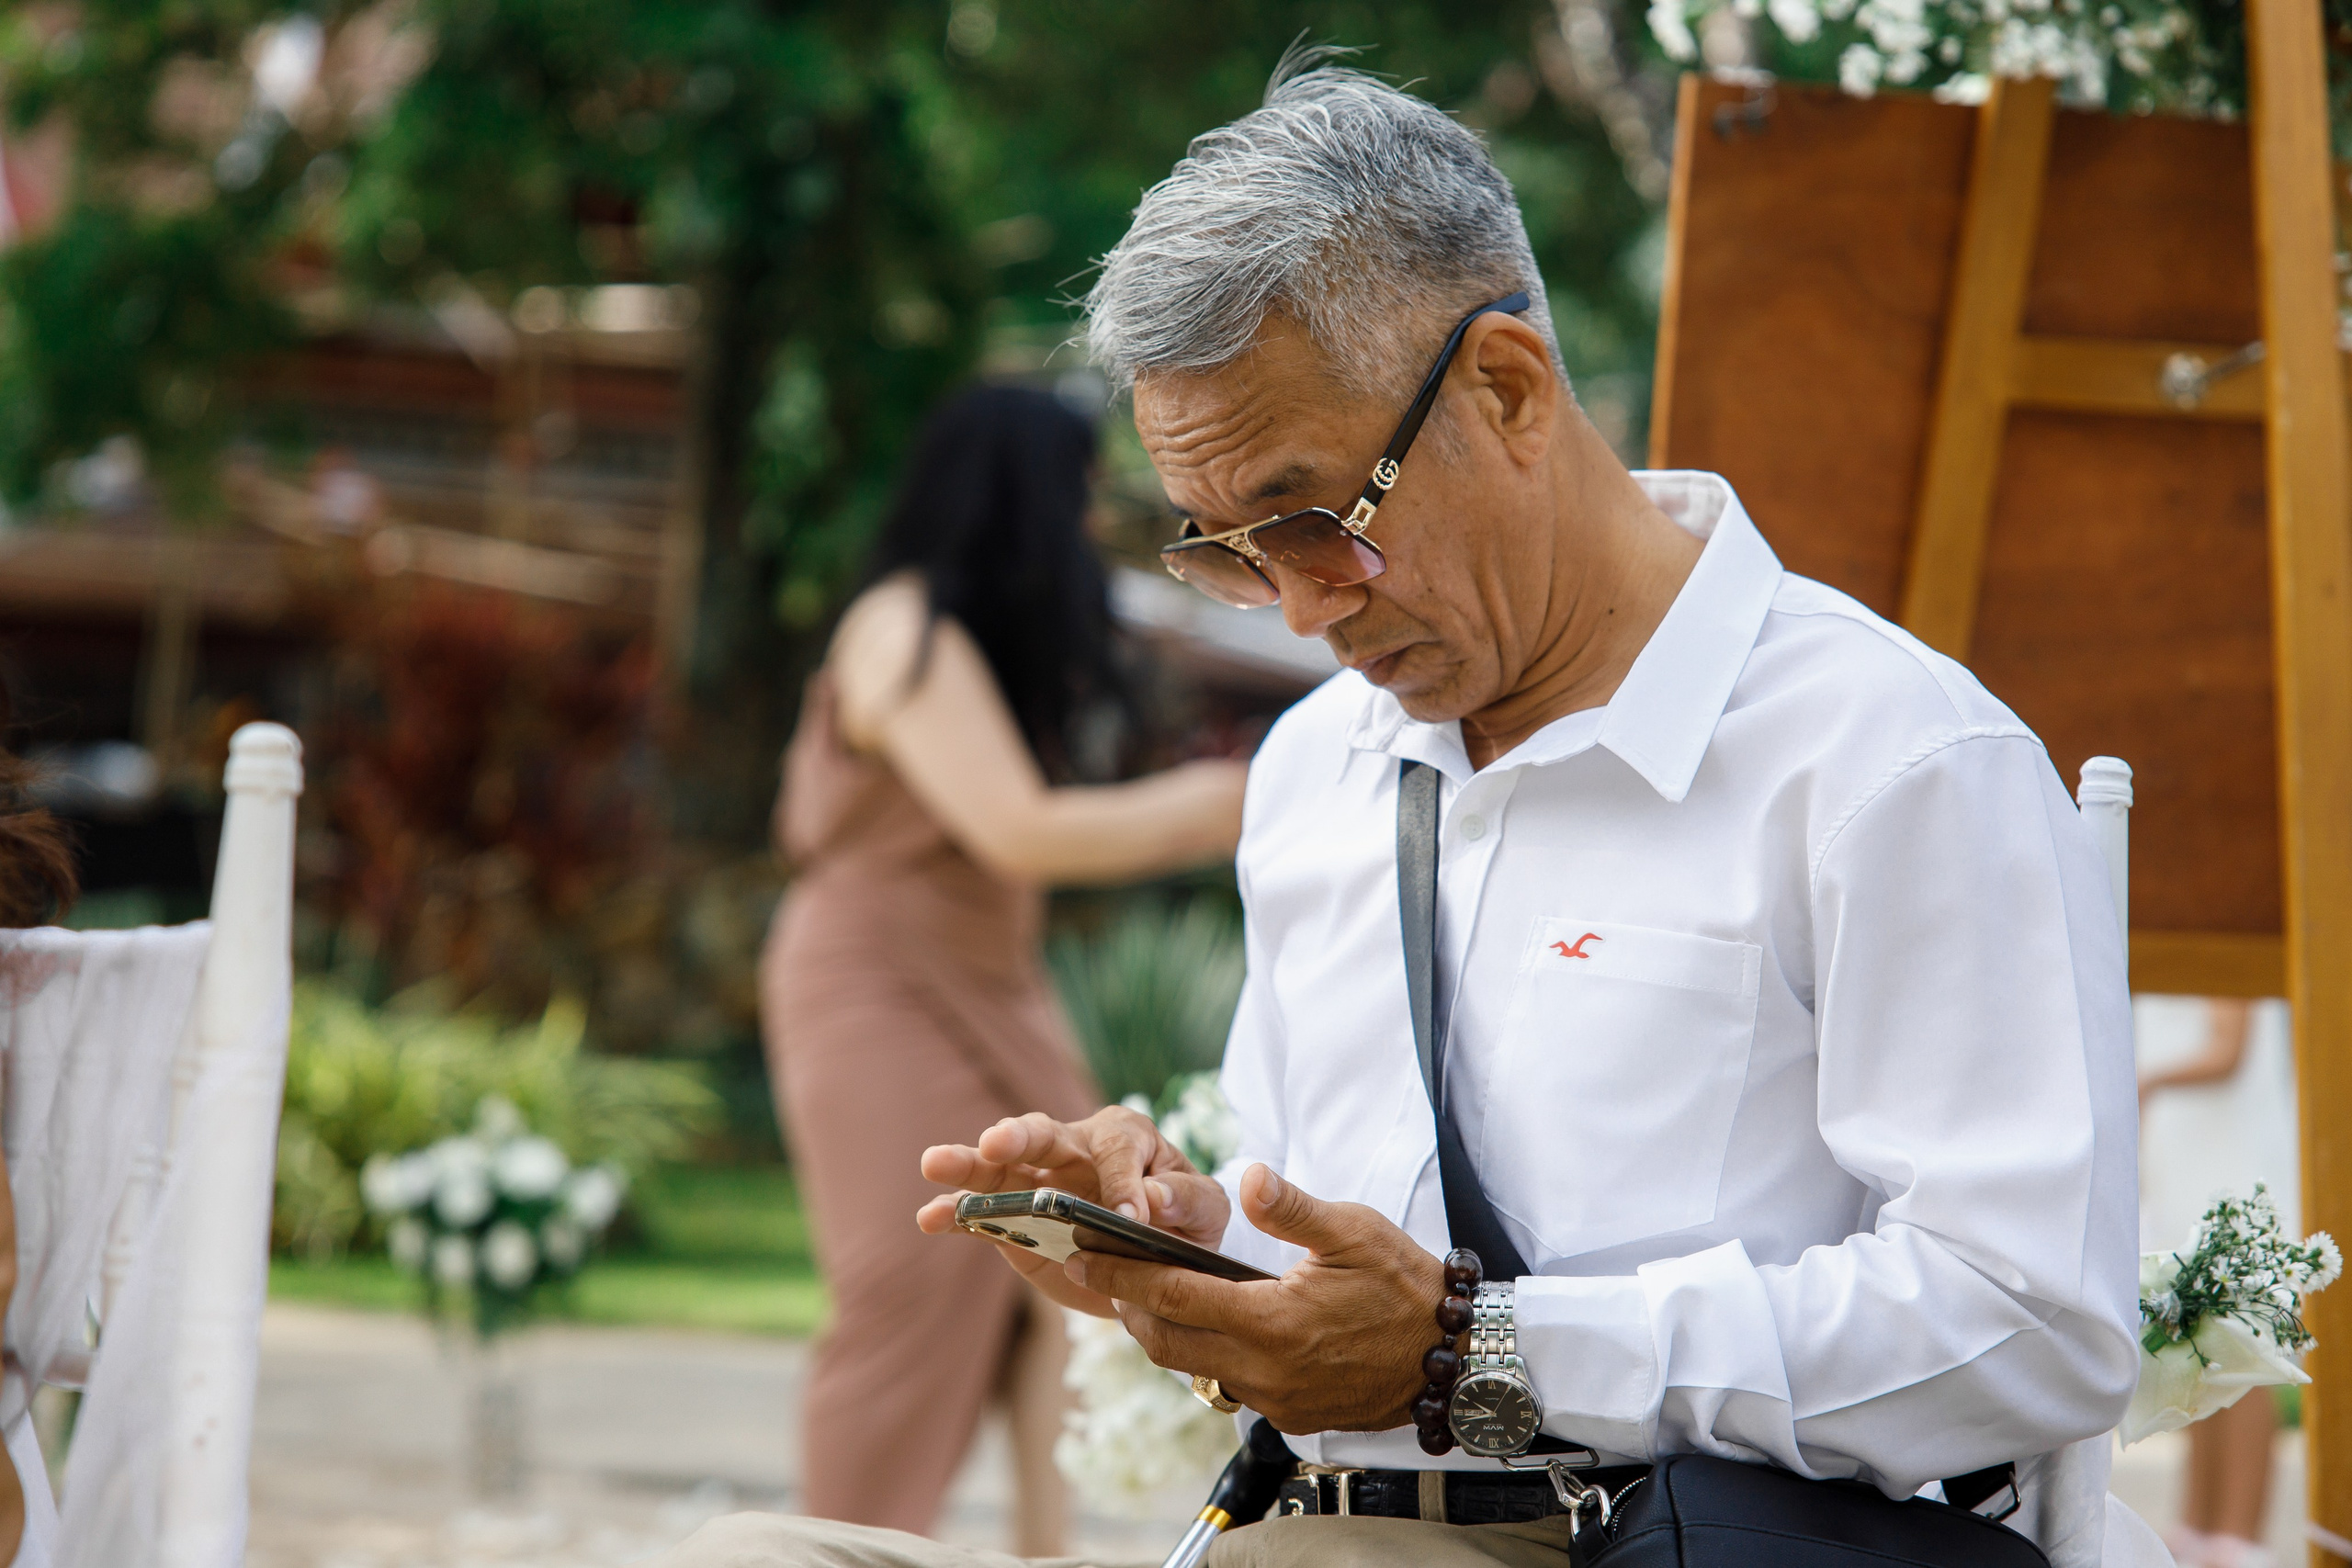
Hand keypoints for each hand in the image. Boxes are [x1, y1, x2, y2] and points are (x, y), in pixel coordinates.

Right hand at [916, 1107, 1231, 1316]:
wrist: (1161, 1259)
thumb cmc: (1189, 1221)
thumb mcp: (1206, 1209)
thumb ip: (1186, 1199)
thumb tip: (1148, 1201)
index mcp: (1127, 1137)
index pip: (1118, 1148)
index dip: (1123, 1179)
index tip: (1131, 1214)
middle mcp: (1075, 1150)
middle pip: (1042, 1135)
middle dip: (1018, 1137)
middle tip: (995, 1143)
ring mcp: (1038, 1185)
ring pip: (999, 1167)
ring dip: (968, 1164)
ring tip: (934, 1163)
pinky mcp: (1015, 1223)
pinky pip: (982, 1214)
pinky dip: (956, 1214)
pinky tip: (930, 1217)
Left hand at [1066, 1163, 1443, 1433]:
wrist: (1453, 1360)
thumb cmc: (1406, 1287)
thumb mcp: (1355, 1231)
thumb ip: (1293, 1208)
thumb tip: (1246, 1177)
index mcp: (1272, 1321)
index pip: (1173, 1298)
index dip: (1121, 1275)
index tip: (1084, 1255)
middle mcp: (1265, 1370)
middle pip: (1166, 1344)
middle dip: (1129, 1308)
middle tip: (1102, 1273)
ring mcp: (1276, 1399)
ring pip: (1194, 1369)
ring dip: (1165, 1335)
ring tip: (1148, 1295)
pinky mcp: (1290, 1415)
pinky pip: (1229, 1386)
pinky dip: (1206, 1356)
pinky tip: (1210, 1325)